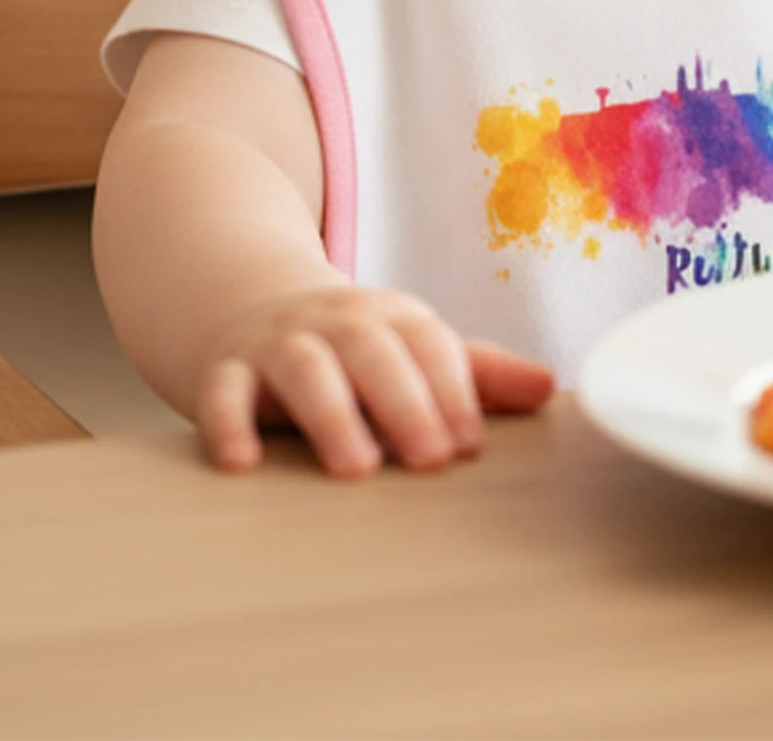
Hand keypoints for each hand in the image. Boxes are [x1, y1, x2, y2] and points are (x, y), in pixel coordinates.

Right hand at [196, 284, 554, 476]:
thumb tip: (549, 387)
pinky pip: (223, 392)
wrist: (251, 304)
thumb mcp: (412, 348)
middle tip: (431, 460)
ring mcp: (278, 341)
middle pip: (374, 351)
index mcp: (391, 317)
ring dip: (332, 415)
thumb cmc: (353, 345)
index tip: (470, 446)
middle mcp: (336, 322)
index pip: (430, 345)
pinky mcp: (225, 367)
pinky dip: (228, 423)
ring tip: (357, 468)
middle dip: (405, 403)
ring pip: (304, 369)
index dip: (454, 391)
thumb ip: (476, 373)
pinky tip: (242, 464)